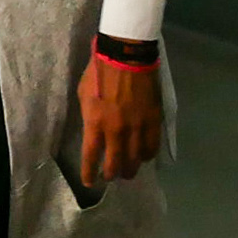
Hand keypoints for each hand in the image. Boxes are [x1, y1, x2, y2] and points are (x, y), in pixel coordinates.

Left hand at [79, 57, 162, 185]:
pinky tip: (144, 157)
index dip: (90, 172)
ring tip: (128, 172)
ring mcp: (136, 127)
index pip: (91, 156)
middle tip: (111, 177)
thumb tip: (95, 131)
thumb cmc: (99, 72)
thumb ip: (89, 117)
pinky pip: (152, 146)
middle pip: (115, 163)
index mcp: (95, 123)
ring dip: (131, 168)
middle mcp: (116, 130)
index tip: (90, 182)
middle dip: (112, 174)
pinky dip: (148, 155)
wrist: (126, 56)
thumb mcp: (84, 95)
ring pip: (135, 159)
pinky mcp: (153, 120)